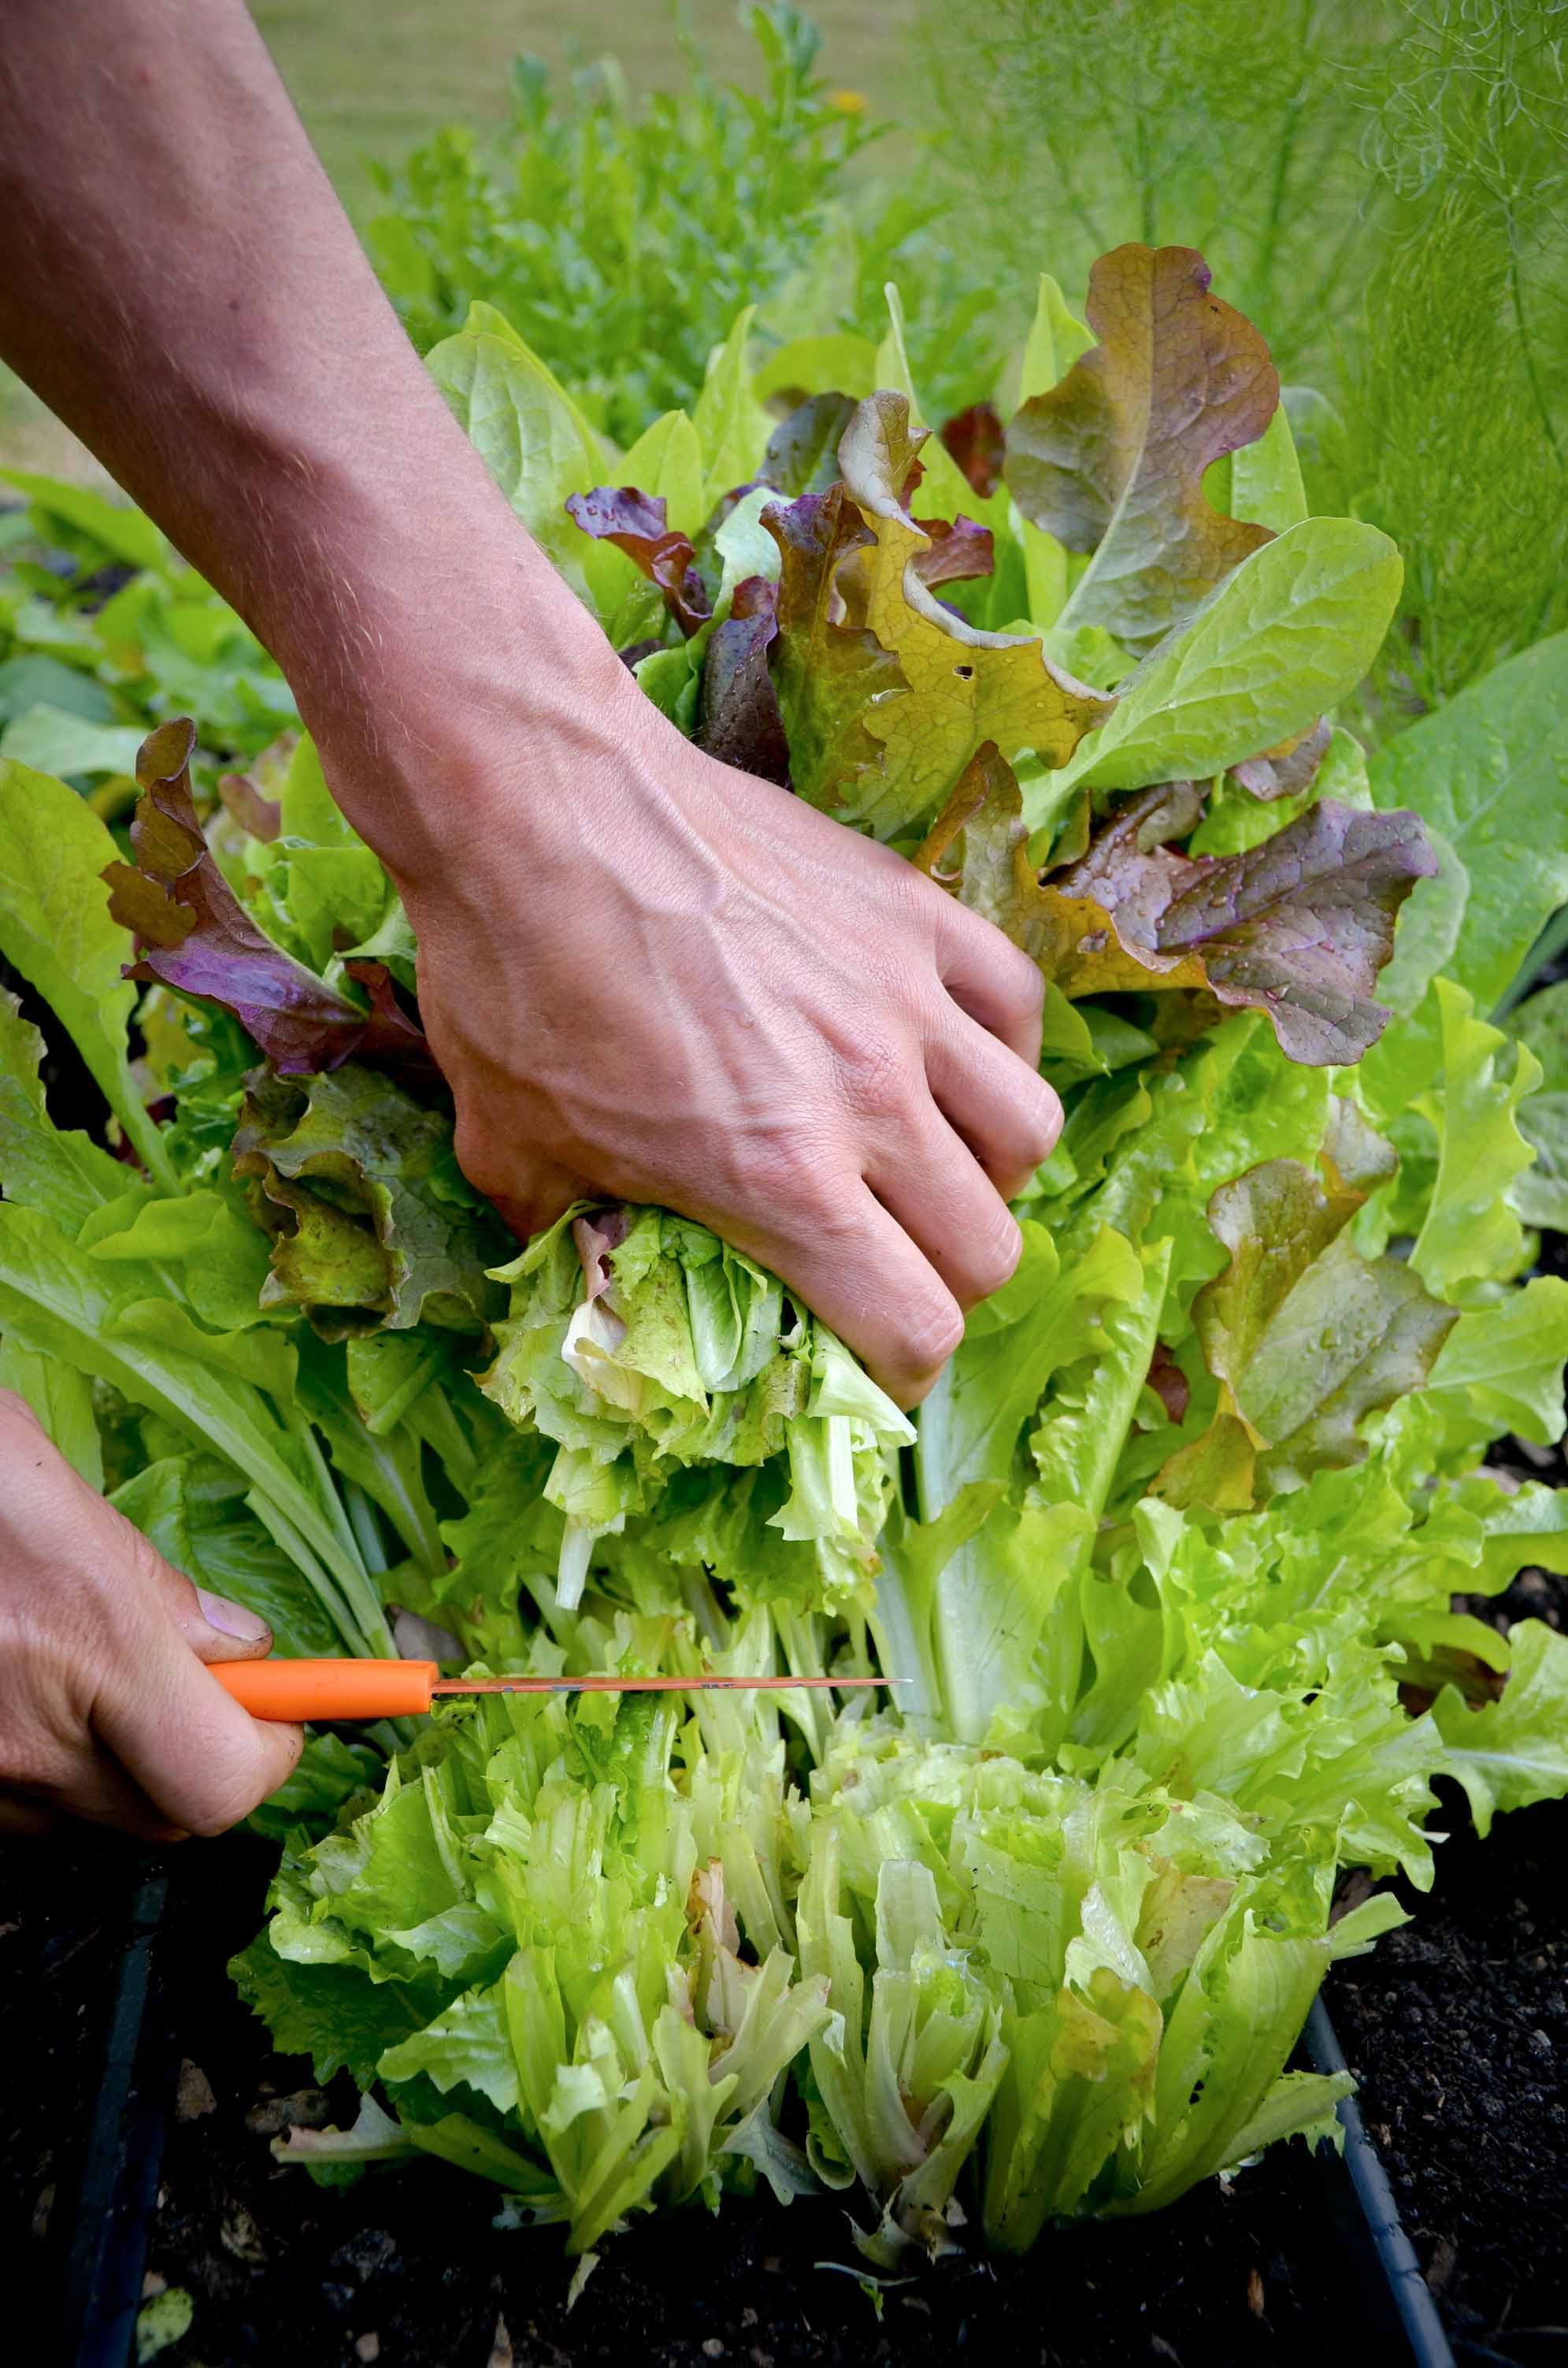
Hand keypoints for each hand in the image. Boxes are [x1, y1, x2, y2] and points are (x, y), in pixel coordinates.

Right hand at [0, 1393, 301, 1839]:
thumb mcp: (32, 1479)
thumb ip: (142, 1574)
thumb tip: (232, 1641)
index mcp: (84, 1644)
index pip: (224, 1780)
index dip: (274, 1751)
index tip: (289, 1703)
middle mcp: (27, 1739)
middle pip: (172, 1819)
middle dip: (214, 1761)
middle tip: (218, 1687)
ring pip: (95, 1820)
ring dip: (132, 1767)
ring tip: (109, 1676)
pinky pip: (24, 1813)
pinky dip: (55, 1771)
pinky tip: (38, 1692)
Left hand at [384, 676, 1061, 1405]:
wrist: (534, 802)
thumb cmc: (513, 980)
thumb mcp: (513, 1151)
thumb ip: (570, 1240)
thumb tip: (593, 1283)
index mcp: (780, 1180)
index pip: (915, 1324)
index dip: (900, 1367)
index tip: (868, 1358)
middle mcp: (869, 1101)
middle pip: (988, 1246)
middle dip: (945, 1283)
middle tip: (892, 1268)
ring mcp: (904, 1000)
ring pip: (1029, 1132)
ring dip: (987, 1173)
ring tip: (932, 1164)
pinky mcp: (912, 912)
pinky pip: (1015, 1006)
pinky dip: (998, 1052)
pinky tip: (946, 1056)